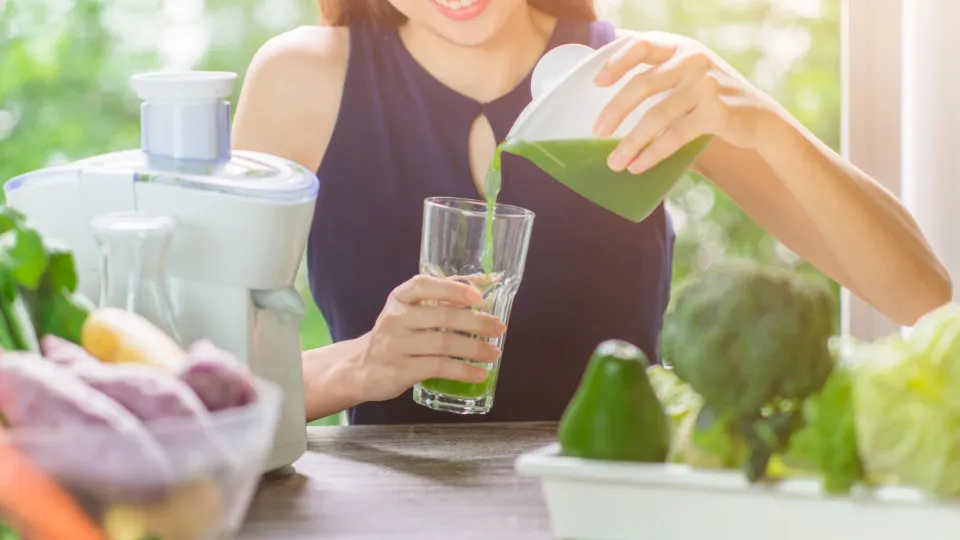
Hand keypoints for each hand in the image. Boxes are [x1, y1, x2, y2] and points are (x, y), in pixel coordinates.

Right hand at [352, 275, 505, 402]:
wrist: (361, 368)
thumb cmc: (397, 335)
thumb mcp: (411, 310)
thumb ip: (443, 294)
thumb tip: (482, 281)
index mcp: (399, 298)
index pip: (423, 285)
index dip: (452, 289)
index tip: (478, 295)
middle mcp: (395, 319)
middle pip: (442, 317)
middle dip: (476, 322)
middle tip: (499, 328)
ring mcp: (395, 346)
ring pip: (443, 344)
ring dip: (474, 349)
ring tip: (493, 353)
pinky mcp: (400, 371)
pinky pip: (438, 368)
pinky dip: (462, 371)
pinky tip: (478, 373)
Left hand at [593, 32, 778, 173]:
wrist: (761, 119)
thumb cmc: (712, 100)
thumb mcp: (689, 76)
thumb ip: (658, 77)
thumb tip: (607, 105)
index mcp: (681, 48)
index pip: (641, 45)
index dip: (616, 62)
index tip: (597, 83)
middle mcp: (694, 60)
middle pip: (643, 84)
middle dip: (615, 111)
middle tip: (597, 132)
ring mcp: (707, 84)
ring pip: (657, 116)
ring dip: (631, 142)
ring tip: (615, 163)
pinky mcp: (717, 112)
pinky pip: (675, 135)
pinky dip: (653, 153)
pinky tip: (638, 166)